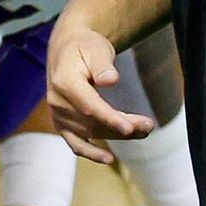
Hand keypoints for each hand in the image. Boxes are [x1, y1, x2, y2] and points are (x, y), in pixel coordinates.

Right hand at [45, 25, 152, 162]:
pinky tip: (109, 158)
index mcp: (64, 81)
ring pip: (90, 133)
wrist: (66, 49)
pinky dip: (91, 153)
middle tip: (148, 126)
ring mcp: (58, 115)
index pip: (89, 106)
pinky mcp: (62, 123)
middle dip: (122, 127)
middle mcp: (57, 101)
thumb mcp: (95, 47)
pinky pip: (75, 143)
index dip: (110, 118)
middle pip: (92, 122)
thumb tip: (111, 80)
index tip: (130, 127)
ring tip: (143, 132)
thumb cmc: (84, 46)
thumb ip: (102, 65)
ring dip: (116, 136)